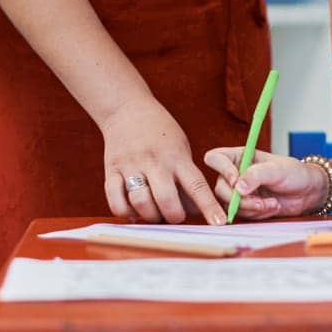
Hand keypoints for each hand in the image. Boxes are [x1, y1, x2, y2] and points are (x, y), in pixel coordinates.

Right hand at [100, 96, 226, 224]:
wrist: (127, 107)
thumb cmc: (160, 132)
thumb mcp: (181, 148)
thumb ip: (187, 178)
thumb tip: (196, 211)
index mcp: (177, 156)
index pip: (197, 185)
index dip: (209, 206)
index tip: (219, 223)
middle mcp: (155, 161)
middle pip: (166, 200)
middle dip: (174, 216)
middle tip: (174, 215)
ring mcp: (131, 166)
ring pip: (140, 202)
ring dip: (150, 216)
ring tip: (153, 212)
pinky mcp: (111, 170)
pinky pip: (115, 201)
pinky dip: (125, 213)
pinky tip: (133, 211)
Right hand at [202, 146, 327, 219]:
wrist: (307, 193)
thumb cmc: (294, 173)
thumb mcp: (277, 169)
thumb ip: (257, 175)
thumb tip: (238, 186)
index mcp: (239, 157)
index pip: (216, 158)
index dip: (222, 169)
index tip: (237, 181)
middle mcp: (235, 173)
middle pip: (220, 188)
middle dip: (240, 199)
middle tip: (260, 201)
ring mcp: (239, 192)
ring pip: (230, 205)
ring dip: (252, 208)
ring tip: (273, 203)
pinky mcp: (246, 207)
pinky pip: (242, 215)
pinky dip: (258, 214)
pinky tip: (272, 207)